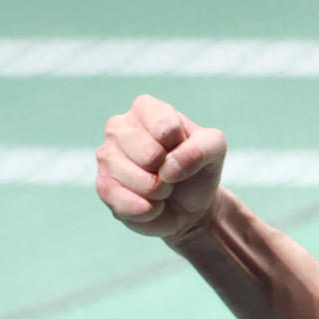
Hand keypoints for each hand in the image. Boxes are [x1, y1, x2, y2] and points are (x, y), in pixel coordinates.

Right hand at [95, 95, 226, 241]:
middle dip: (170, 173)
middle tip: (171, 173)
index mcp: (146, 109)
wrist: (191, 205)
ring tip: (162, 188)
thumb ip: (201, 148)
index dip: (182, 146)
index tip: (183, 148)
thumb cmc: (198, 168)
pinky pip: (121, 201)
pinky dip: (146, 209)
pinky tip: (152, 205)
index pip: (165, 127)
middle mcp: (119, 127)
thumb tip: (167, 167)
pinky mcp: (103, 186)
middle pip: (148, 154)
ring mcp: (107, 156)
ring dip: (159, 192)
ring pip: (135, 179)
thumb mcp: (215, 149)